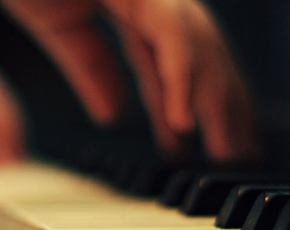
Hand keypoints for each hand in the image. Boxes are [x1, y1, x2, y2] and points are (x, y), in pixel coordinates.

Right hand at [0, 0, 258, 161]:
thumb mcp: (62, 30)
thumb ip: (91, 69)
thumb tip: (114, 114)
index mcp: (133, 3)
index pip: (167, 60)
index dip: (177, 102)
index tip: (180, 142)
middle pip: (199, 54)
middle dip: (218, 106)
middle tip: (227, 154)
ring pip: (198, 48)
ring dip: (214, 102)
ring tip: (222, 150)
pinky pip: (168, 35)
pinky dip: (177, 78)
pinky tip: (179, 121)